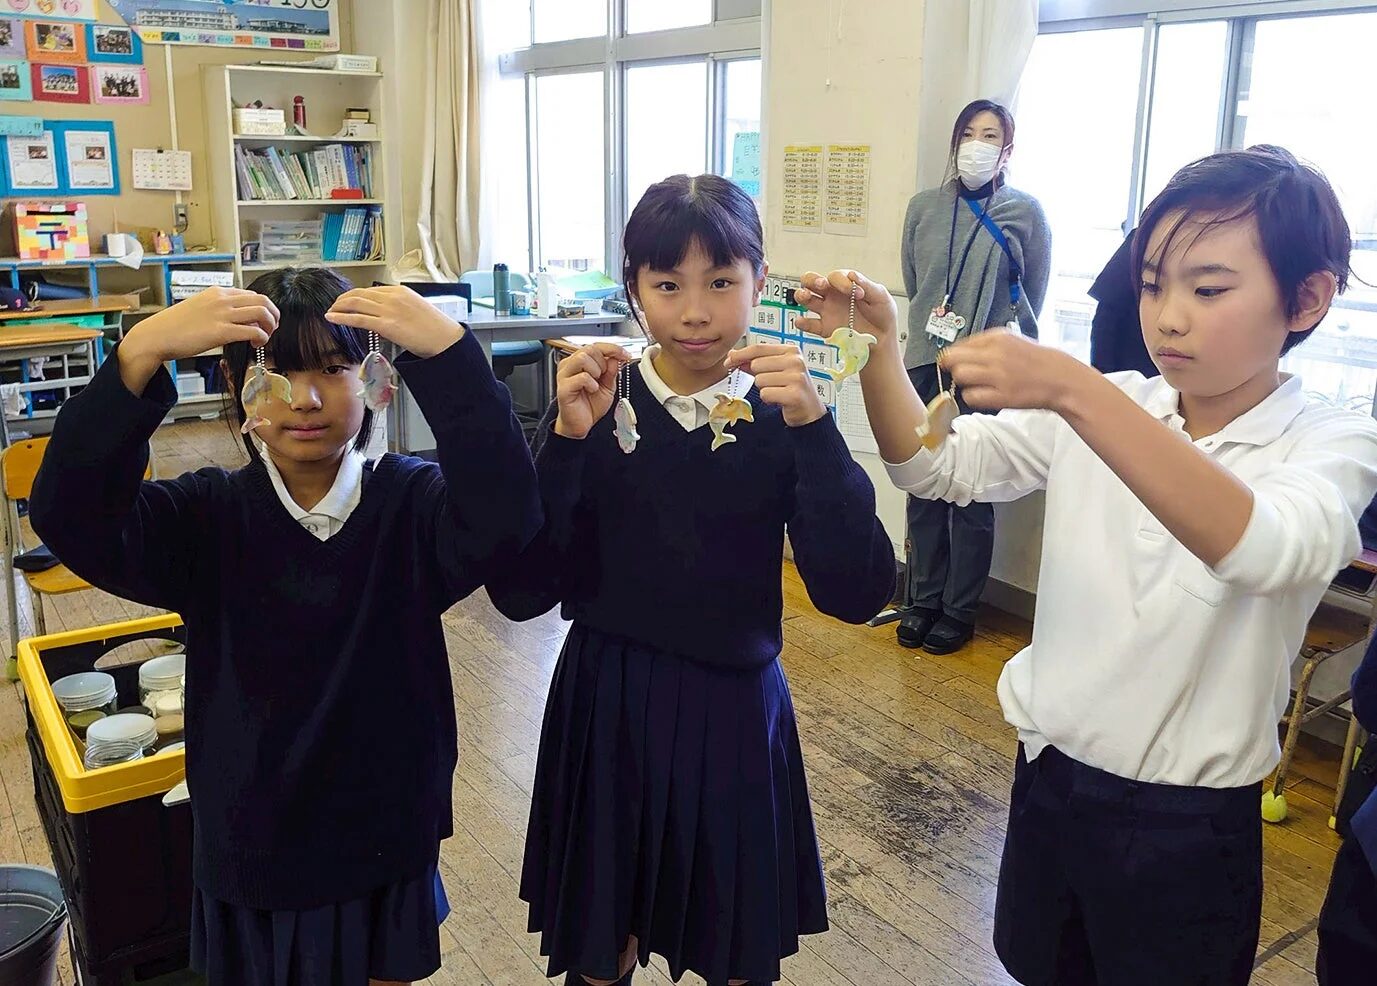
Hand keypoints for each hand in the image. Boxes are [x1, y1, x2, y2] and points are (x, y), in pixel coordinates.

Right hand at [119, 287, 277, 394]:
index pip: (252, 294)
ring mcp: (222, 314)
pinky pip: (253, 331)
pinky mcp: (221, 331)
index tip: (262, 321)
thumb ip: (220, 310)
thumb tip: (240, 320)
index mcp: (217, 292)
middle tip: (271, 329)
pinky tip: (255, 345)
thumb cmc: (175, 326)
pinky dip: (261, 338)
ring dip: (270, 326)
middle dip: (273, 315)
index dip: (262, 308)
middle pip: (263, 300)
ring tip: (264, 338)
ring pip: (262, 312)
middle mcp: (222, 299)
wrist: (156, 336)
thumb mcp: (200, 309)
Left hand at [324, 285, 465, 357]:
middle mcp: (392, 297)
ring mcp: (388, 310)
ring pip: (355, 303)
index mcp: (400, 291)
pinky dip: (342, 317)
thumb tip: (385, 316)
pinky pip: (358, 319)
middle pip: (359, 294)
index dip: (355, 295)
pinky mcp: (386, 325)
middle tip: (335, 305)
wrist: (445, 339)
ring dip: (339, 307)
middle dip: (343, 299)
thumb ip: (399, 308)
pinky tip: (332, 318)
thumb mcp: (416, 309)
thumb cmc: (435, 328)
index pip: (371, 290)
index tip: (348, 301)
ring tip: (331, 312)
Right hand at [554, 343, 633, 439]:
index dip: (612, 348)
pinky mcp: (563, 388)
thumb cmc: (590, 404)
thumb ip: (611, 371)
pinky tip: (592, 390)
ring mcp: (564, 375)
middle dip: (603, 362)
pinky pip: (581, 377)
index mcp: (580, 362)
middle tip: (604, 376)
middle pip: (589, 348)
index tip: (625, 355)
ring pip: (582, 358)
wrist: (581, 424)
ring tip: (596, 383)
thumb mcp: (608, 386)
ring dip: (595, 370)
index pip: (596, 346)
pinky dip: (591, 383)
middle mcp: (570, 365)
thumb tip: (615, 357)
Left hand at [724, 344, 825, 427]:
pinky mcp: (794, 394)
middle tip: (773, 384)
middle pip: (756, 365)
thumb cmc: (791, 388)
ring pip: (759, 380)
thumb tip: (732, 355)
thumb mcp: (776, 370)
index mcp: (791, 350)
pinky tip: (780, 400)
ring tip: (778, 391)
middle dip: (758, 377)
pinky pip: (765, 394)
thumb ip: (756, 361)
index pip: (758, 348)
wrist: (809, 410)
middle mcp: (796, 361)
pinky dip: (768, 399)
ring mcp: (796, 377)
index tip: (729, 361)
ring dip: (764, 389)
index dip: (740, 355)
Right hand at [791, 269, 899, 350]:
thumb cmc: (882, 314)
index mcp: (845, 285)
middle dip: (813, 280)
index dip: (842, 282)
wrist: (883, 338)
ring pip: (806, 299)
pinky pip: (810, 324)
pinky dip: (802, 322)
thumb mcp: (880, 296)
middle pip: (811, 281)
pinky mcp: (825, 328)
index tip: (858, 294)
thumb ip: (866, 285)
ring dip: (801, 295)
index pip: (834, 276)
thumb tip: (852, 274)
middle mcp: (832, 295)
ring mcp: (827, 311)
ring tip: (806, 296)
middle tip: (822, 285)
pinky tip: (801, 321)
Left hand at [941, 332, 1088, 412]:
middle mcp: (996, 354)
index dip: (954, 356)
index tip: (957, 362)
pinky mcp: (1002, 396)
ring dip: (964, 383)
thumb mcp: (1011, 341)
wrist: (1061, 378)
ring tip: (979, 384)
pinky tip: (985, 395)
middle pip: (953, 360)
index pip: (958, 345)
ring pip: (960, 377)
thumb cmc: (1036, 362)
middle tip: (965, 374)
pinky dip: (974, 398)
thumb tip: (958, 352)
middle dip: (954, 368)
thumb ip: (985, 344)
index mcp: (997, 338)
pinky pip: (971, 396)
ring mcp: (999, 375)